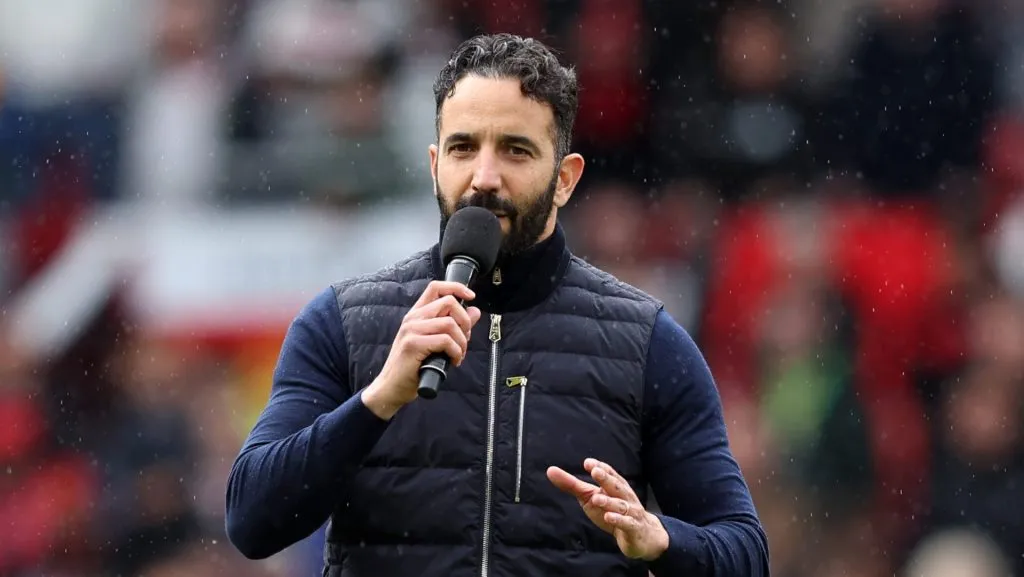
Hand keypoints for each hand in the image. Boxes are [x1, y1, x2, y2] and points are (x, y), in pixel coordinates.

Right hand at [362, 281, 481, 419]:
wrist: (392, 387)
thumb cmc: (413, 367)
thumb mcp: (435, 342)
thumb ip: (454, 325)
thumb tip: (475, 312)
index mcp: (416, 314)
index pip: (436, 287)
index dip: (456, 288)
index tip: (471, 297)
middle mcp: (413, 318)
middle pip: (448, 302)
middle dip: (465, 321)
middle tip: (465, 339)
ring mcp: (411, 330)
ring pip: (450, 323)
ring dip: (462, 341)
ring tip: (459, 354)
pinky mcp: (413, 344)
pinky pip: (445, 340)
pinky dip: (456, 352)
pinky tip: (453, 361)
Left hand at [547, 458, 668, 560]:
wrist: (641, 535)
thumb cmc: (612, 510)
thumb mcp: (589, 496)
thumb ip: (571, 484)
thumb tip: (550, 470)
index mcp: (614, 485)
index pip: (609, 473)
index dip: (600, 467)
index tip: (588, 462)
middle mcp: (624, 496)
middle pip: (616, 485)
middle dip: (606, 478)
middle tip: (595, 472)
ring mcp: (631, 511)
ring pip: (620, 505)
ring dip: (609, 501)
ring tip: (596, 498)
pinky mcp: (633, 528)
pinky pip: (627, 523)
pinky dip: (618, 519)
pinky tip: (608, 517)